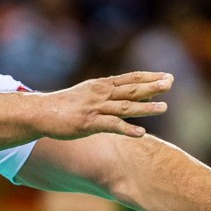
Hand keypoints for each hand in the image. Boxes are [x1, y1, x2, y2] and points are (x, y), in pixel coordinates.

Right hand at [40, 72, 172, 139]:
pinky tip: (142, 133)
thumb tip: (141, 94)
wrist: (41, 112)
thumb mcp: (91, 93)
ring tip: (164, 107)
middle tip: (170, 84)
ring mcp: (95, 108)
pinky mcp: (88, 123)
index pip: (130, 78)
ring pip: (124, 107)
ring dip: (145, 107)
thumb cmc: (67, 105)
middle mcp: (101, 93)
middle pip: (131, 89)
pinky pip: (111, 126)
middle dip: (152, 86)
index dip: (150, 77)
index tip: (168, 76)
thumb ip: (114, 93)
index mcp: (102, 85)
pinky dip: (127, 129)